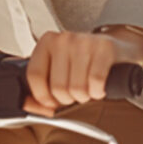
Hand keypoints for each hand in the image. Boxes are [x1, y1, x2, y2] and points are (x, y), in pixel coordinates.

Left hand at [24, 29, 142, 115]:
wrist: (115, 48)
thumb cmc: (84, 62)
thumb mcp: (59, 70)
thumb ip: (40, 88)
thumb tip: (27, 105)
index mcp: (47, 42)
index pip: (34, 75)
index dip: (42, 96)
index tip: (50, 102)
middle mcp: (64, 39)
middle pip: (58, 87)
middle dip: (68, 98)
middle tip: (75, 92)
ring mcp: (85, 42)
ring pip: (77, 88)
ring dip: (85, 96)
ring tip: (88, 87)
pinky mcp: (105, 49)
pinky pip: (96, 83)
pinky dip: (98, 92)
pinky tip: (99, 85)